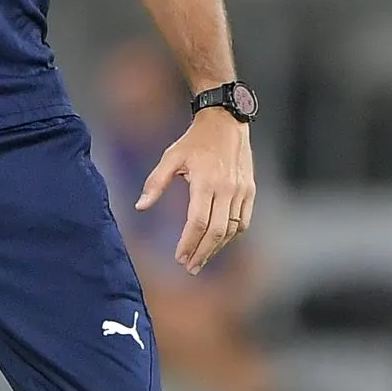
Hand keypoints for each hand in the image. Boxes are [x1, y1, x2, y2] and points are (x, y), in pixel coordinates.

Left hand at [138, 111, 255, 273]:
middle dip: (202, 253)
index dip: (188, 243)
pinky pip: (243, 221)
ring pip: (232, 229)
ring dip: (217, 248)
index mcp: (205, 182)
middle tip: (190, 268)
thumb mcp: (171, 157)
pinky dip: (232, 235)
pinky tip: (219, 242)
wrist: (226, 122)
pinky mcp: (250, 191)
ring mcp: (242, 191)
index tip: (179, 257)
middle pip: (217, 231)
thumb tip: (140, 206)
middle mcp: (227, 189)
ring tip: (202, 259)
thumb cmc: (195, 140)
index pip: (198, 222)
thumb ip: (155, 183)